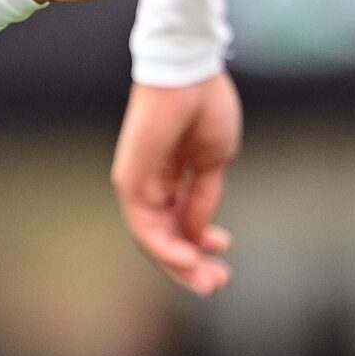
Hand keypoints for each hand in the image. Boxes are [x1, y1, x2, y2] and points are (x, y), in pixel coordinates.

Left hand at [112, 73, 240, 294]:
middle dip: (191, 263)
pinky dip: (164, 247)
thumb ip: (203, 199)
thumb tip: (199, 235)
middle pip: (166, 235)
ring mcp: (138, 182)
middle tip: (216, 284)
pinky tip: (186, 259)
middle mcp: (151, 182)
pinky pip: (143, 225)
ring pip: (154, 238)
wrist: (189, 72)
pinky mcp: (129, 180)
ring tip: (206, 281)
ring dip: (179, 264)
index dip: (202, 240)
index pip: (180, 220)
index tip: (225, 249)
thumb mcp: (213, 162)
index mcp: (172, 174)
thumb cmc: (204, 106)